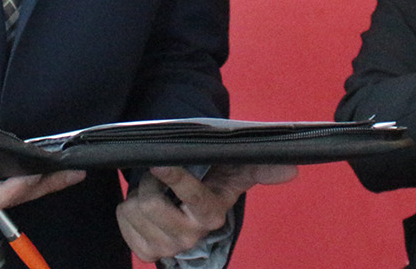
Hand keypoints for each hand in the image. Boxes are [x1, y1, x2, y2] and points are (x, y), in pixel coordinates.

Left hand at [115, 163, 297, 261]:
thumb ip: (263, 166)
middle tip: (158, 175)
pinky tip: (143, 207)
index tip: (161, 162)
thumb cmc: (214, 179)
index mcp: (212, 214)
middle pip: (151, 205)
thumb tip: (292, 170)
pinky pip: (124, 226)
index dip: (173, 177)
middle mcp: (191, 237)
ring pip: (134, 211)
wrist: (192, 204)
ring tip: (154, 190)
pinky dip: (127, 211)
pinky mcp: (147, 253)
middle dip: (149, 183)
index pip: (190, 195)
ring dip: (137, 194)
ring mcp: (167, 248)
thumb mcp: (238, 168)